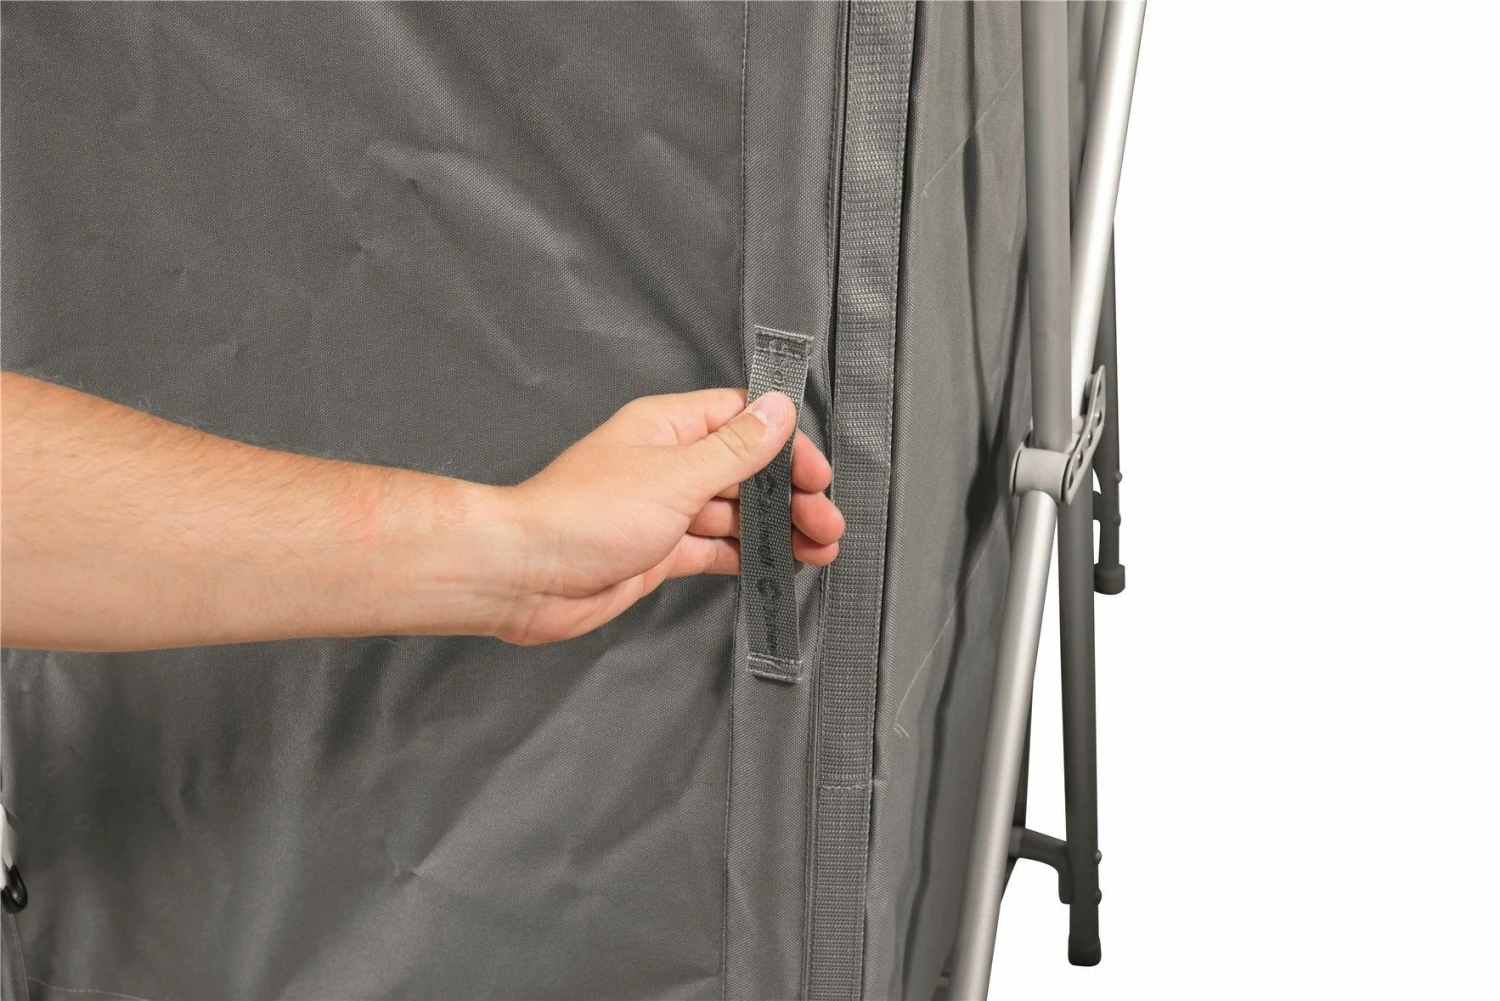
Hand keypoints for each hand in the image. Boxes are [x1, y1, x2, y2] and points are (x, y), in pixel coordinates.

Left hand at [494, 389, 843, 644]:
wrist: (524, 576)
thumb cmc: (580, 516)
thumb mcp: (675, 476)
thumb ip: (734, 448)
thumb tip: (777, 410)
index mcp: (668, 428)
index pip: (742, 421)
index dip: (785, 444)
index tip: (815, 474)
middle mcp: (667, 464)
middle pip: (745, 470)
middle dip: (790, 495)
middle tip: (826, 522)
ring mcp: (662, 509)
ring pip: (734, 513)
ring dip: (777, 529)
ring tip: (818, 548)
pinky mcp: (657, 551)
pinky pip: (714, 549)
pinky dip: (747, 556)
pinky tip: (776, 563)